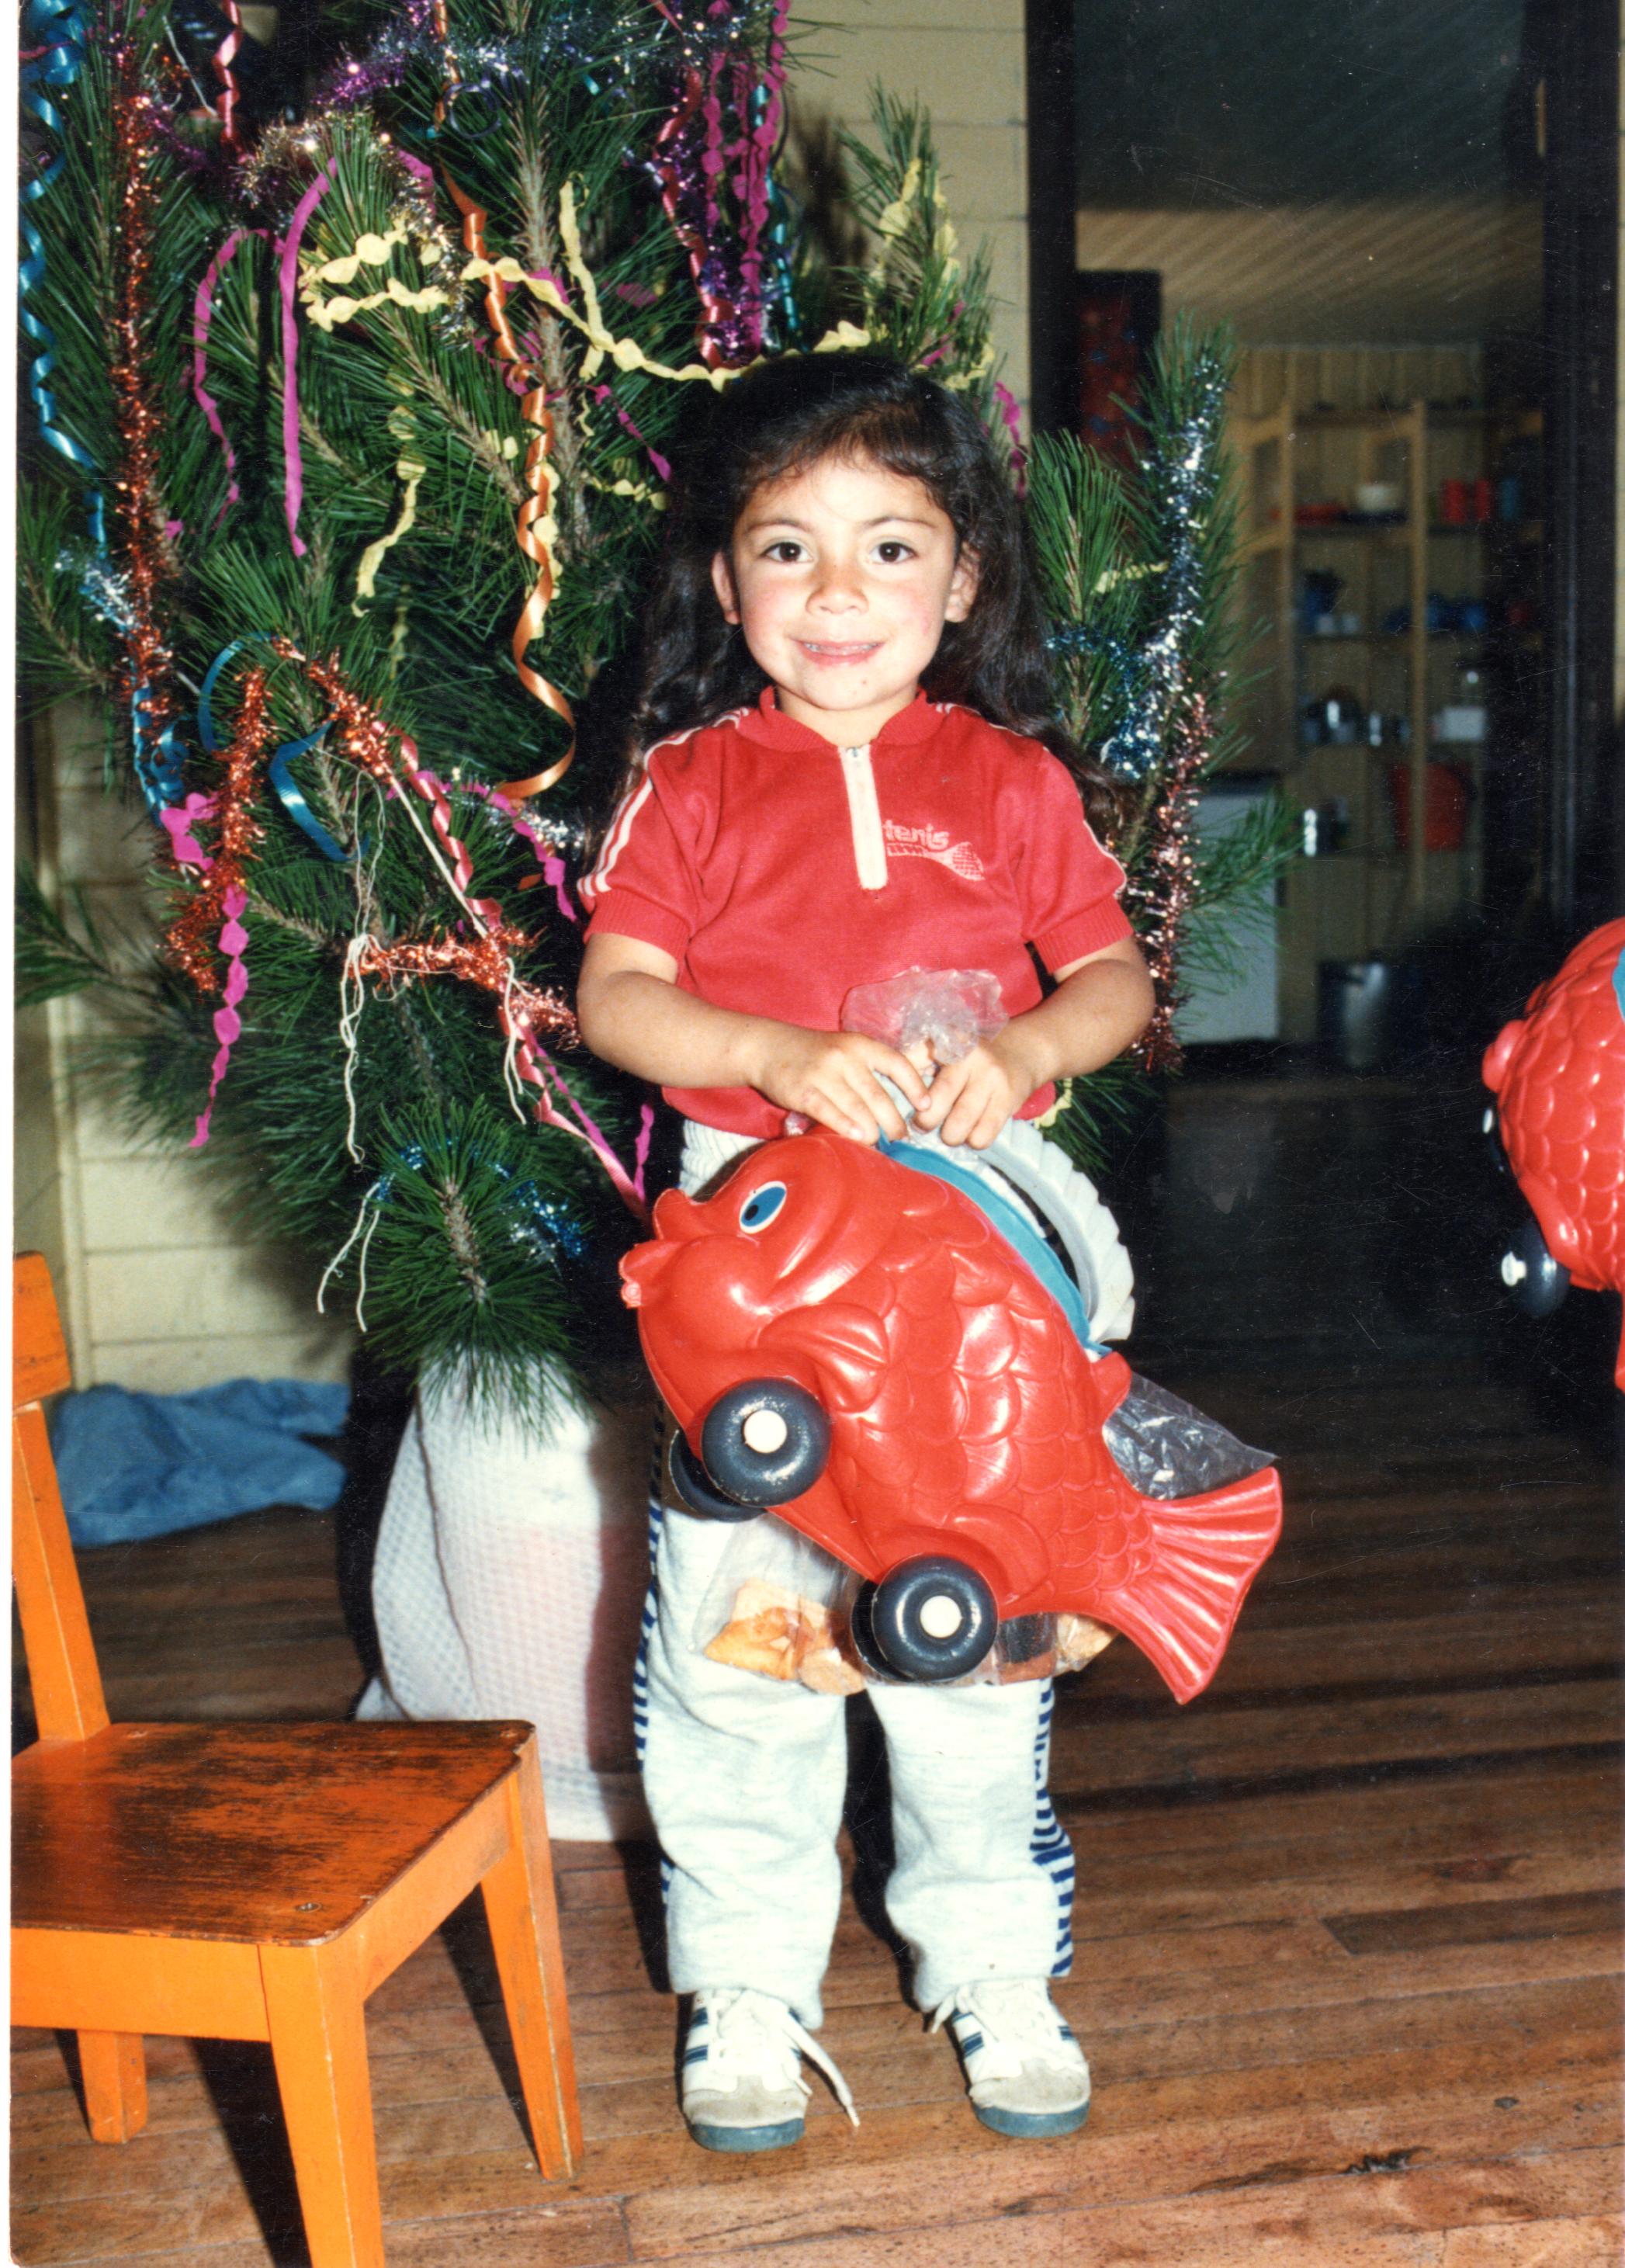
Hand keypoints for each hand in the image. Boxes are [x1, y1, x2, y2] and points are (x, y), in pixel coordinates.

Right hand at [747, 1023, 928, 1143]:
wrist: (768, 1047)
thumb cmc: (815, 1054)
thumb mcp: (847, 1048)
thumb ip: (872, 1066)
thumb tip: (908, 1093)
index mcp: (860, 1044)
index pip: (897, 1064)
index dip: (915, 1086)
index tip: (926, 1105)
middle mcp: (844, 1057)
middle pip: (879, 1095)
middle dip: (894, 1121)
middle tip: (901, 1137)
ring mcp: (823, 1074)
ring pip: (858, 1109)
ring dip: (873, 1131)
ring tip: (879, 1142)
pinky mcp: (803, 1091)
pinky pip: (830, 1113)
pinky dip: (847, 1128)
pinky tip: (858, 1138)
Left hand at [910, 1027, 1044, 1149]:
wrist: (1020, 1055)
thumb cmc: (969, 1060)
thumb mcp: (945, 1049)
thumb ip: (916, 1061)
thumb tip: (890, 1088)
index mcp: (949, 1042)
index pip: (915, 1064)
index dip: (907, 1091)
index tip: (907, 1106)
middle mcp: (971, 1057)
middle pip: (937, 1101)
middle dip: (925, 1122)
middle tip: (923, 1125)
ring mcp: (992, 1079)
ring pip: (959, 1124)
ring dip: (950, 1136)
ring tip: (950, 1132)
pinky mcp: (1009, 1100)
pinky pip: (982, 1136)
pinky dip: (973, 1141)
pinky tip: (972, 1132)